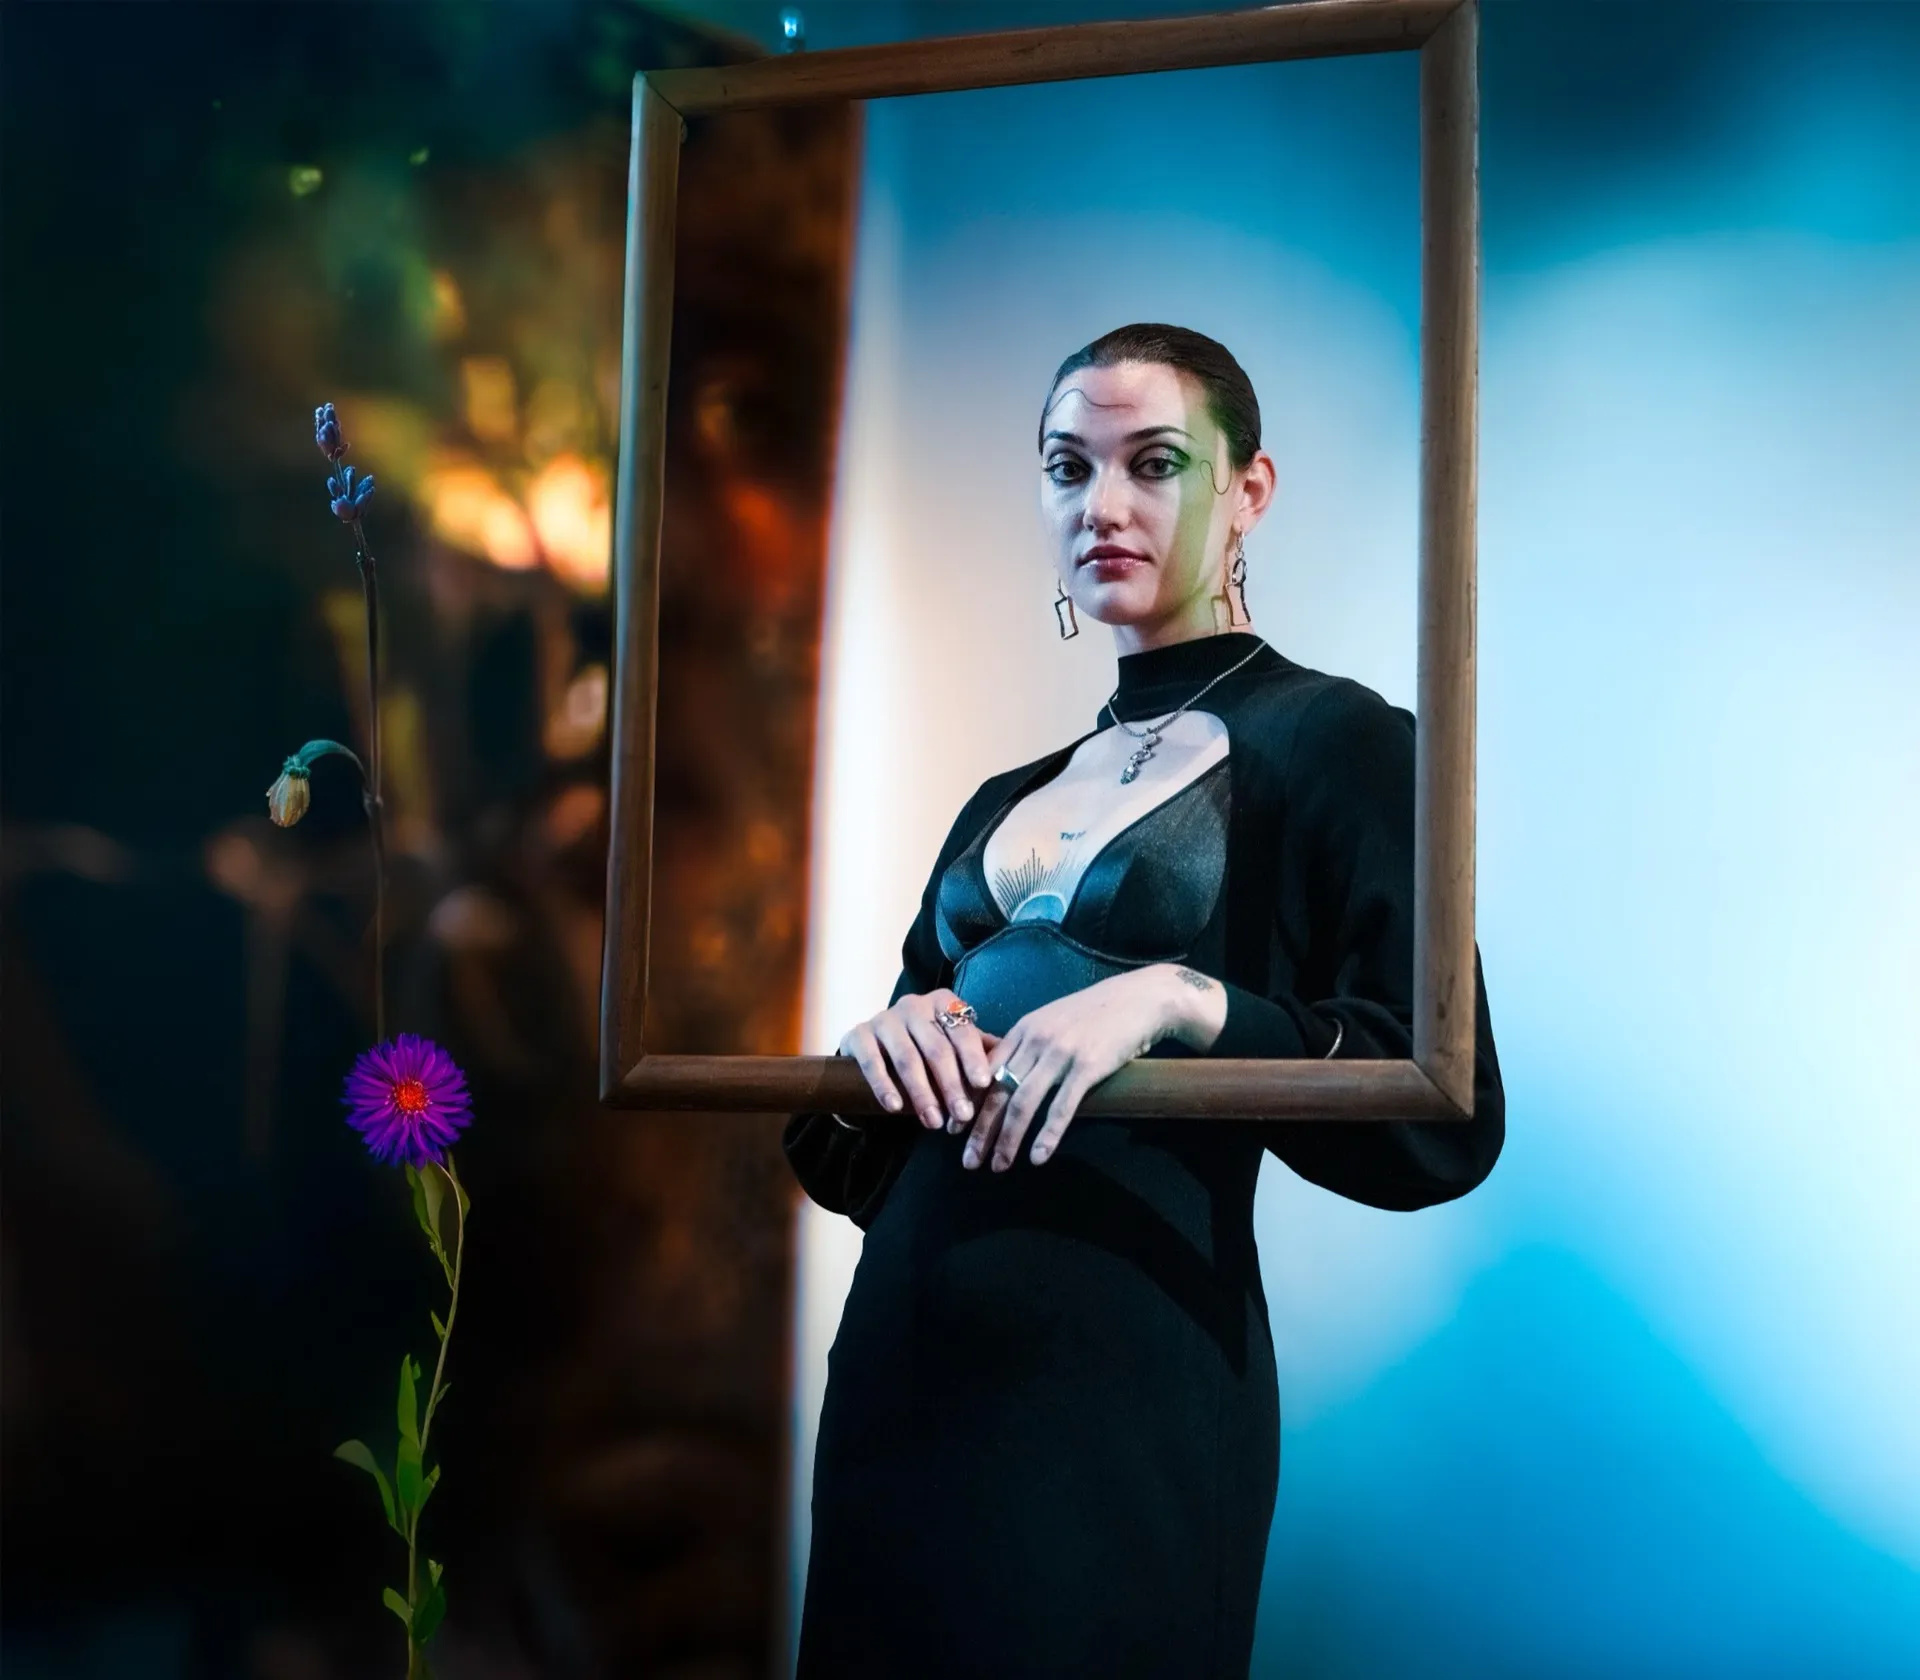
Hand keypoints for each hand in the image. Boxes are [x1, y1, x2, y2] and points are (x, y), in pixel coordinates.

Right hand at [840, 988, 996, 1133]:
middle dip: (951, 1085)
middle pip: (936, 1048)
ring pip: (906, 1057)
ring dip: (921, 1093)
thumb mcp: (953, 1045)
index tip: (984, 1085)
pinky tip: (895, 1107)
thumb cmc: (926, 1048)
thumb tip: (1015, 1069)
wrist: (875, 1046)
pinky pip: (873, 1061)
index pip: (962, 1031)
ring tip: (933, 1122)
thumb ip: (979, 1053)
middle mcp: (913, 1005)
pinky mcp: (858, 1034)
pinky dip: (884, 1086)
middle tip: (962, 1116)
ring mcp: (884, 1018)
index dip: (974, 1058)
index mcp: (943, 1003)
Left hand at [960, 963, 1224, 1170]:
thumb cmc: (1097, 1013)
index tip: (954, 1131)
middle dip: (980, 1130)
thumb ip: (1029, 1046)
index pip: (983, 1072)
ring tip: (999, 1166)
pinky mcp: (1087, 1066)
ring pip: (1023, 1102)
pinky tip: (1038, 1157)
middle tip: (969, 1162)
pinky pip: (1061, 1106)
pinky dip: (1047, 1135)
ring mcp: (1060, 1053)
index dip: (967, 1103)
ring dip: (1008, 1139)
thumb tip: (1006, 1077)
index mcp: (1023, 1030)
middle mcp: (1035, 1040)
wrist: (1140, 998)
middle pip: (998, 1092)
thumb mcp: (1053, 1021)